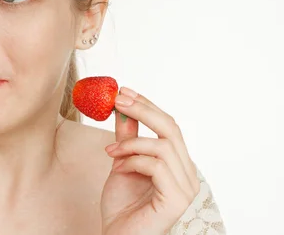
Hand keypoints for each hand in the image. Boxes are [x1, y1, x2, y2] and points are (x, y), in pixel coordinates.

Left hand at [100, 88, 200, 234]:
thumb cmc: (121, 207)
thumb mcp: (122, 163)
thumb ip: (127, 138)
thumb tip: (123, 108)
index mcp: (177, 164)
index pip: (169, 126)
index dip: (148, 105)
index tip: (124, 91)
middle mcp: (187, 174)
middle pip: (172, 129)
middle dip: (143, 109)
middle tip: (118, 99)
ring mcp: (185, 188)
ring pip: (163, 145)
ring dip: (132, 142)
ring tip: (111, 151)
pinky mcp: (177, 200)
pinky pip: (157, 166)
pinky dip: (134, 161)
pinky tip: (119, 168)